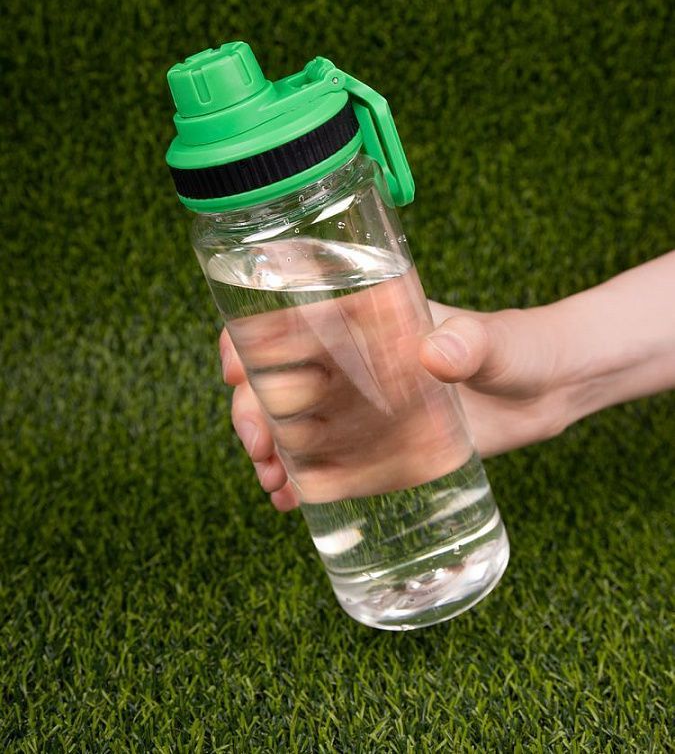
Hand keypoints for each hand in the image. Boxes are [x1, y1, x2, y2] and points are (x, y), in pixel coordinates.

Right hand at [220, 300, 566, 510]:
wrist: (548, 393)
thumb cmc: (521, 349)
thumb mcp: (498, 342)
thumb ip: (474, 343)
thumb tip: (436, 355)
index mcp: (365, 319)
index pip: (287, 317)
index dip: (246, 338)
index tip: (234, 368)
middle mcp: (351, 362)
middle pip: (276, 378)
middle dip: (253, 410)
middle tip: (260, 446)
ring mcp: (361, 407)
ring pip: (292, 423)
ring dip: (269, 451)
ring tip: (273, 484)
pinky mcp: (378, 446)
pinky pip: (325, 461)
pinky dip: (301, 479)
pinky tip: (292, 503)